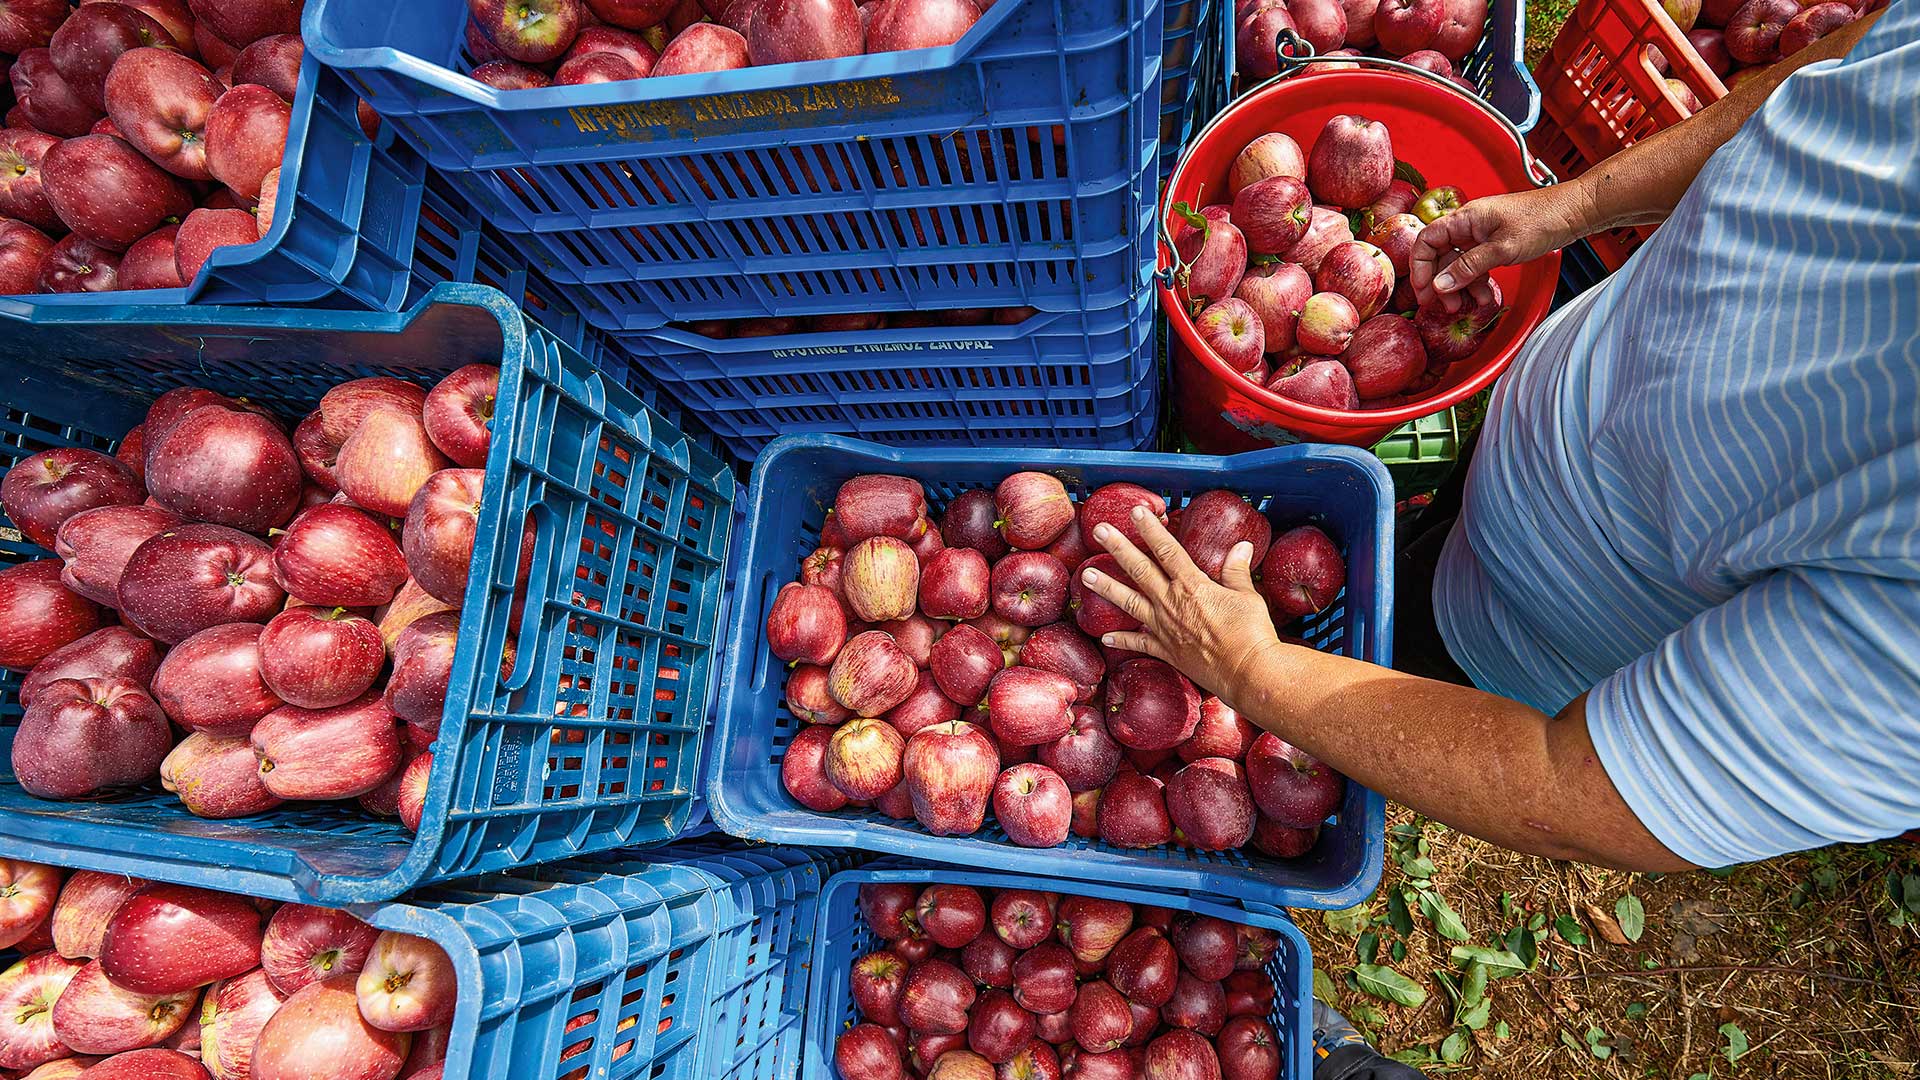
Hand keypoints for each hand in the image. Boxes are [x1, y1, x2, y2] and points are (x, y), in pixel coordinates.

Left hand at [1079, 507, 1281, 707]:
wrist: (1247, 672)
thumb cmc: (1251, 633)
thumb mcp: (1247, 595)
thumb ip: (1236, 570)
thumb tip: (1241, 546)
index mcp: (1193, 585)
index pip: (1167, 550)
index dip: (1150, 529)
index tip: (1136, 512)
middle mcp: (1172, 603)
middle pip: (1139, 570)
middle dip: (1118, 548)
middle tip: (1099, 531)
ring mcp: (1165, 627)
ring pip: (1129, 602)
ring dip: (1107, 587)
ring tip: (1086, 575)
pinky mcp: (1166, 651)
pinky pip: (1138, 643)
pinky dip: (1121, 639)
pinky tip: (1106, 636)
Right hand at [1410, 184, 1591, 311]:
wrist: (1573, 212)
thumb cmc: (1542, 219)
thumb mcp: (1502, 248)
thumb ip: (1469, 267)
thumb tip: (1441, 285)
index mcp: (1465, 218)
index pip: (1427, 240)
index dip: (1420, 266)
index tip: (1424, 290)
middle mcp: (1469, 225)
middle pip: (1440, 255)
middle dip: (1440, 282)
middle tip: (1441, 304)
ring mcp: (1481, 235)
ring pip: (1458, 264)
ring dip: (1459, 286)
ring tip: (1464, 305)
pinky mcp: (1494, 244)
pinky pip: (1475, 265)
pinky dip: (1476, 281)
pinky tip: (1483, 295)